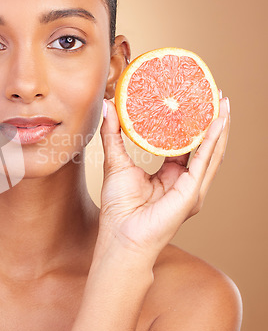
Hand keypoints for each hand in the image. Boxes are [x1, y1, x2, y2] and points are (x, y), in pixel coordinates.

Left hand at [97, 95, 229, 259]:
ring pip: (211, 152)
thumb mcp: (116, 162)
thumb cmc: (118, 206)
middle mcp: (184, 181)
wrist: (122, 235)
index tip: (192, 100)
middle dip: (210, 120)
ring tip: (222, 103)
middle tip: (214, 94)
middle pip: (203, 146)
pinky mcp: (192, 192)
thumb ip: (113, 133)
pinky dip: (212, 142)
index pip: (185, 144)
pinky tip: (217, 123)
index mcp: (169, 175)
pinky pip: (205, 162)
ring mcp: (191, 188)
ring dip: (219, 127)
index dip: (190, 123)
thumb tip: (108, 106)